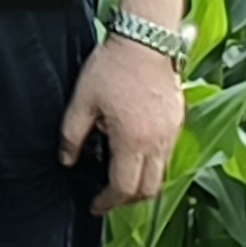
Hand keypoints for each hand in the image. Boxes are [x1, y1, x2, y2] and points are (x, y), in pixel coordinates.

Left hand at [59, 35, 187, 213]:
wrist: (147, 41)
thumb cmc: (113, 68)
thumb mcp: (82, 101)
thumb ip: (72, 135)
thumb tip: (67, 160)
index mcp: (133, 141)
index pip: (124, 187)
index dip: (108, 202)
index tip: (96, 205)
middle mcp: (158, 143)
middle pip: (149, 189)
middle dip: (128, 200)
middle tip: (108, 198)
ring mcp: (172, 133)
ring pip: (161, 173)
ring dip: (142, 183)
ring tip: (120, 177)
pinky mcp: (178, 122)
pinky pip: (168, 154)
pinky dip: (152, 163)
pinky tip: (134, 152)